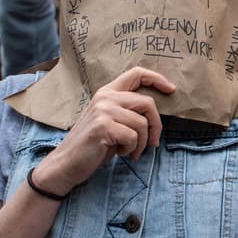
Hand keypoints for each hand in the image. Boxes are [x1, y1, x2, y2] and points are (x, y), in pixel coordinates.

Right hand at [34, 67, 175, 193]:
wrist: (65, 164)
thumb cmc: (93, 145)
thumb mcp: (111, 121)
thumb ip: (128, 111)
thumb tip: (156, 112)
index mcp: (107, 92)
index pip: (136, 74)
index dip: (157, 79)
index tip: (171, 89)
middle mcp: (105, 97)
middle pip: (147, 103)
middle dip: (156, 126)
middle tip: (152, 143)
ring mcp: (103, 110)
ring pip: (142, 123)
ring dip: (141, 142)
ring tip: (129, 150)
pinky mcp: (103, 126)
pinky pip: (133, 136)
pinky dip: (131, 149)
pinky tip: (119, 153)